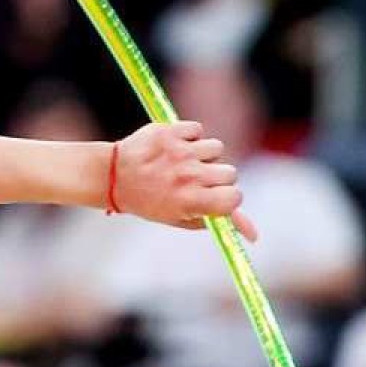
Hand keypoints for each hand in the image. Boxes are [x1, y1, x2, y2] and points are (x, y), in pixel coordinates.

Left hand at [113, 121, 259, 241]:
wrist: (111, 176)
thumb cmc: (149, 201)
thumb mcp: (180, 218)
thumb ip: (217, 222)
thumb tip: (254, 237)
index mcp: (191, 201)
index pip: (234, 198)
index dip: (228, 197)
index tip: (216, 197)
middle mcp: (189, 177)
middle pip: (230, 172)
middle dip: (216, 177)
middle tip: (194, 180)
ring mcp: (181, 153)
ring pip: (216, 148)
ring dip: (204, 154)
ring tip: (181, 162)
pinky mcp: (171, 131)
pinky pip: (198, 130)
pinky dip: (190, 136)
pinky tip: (173, 146)